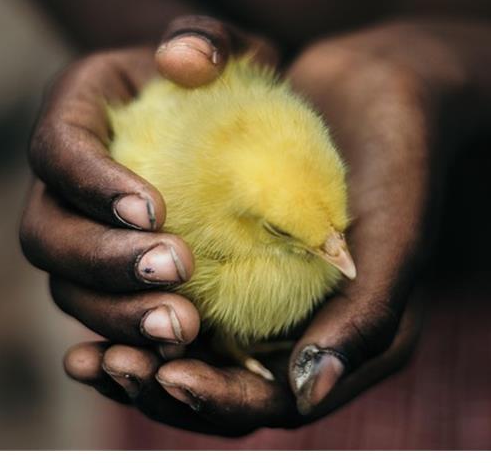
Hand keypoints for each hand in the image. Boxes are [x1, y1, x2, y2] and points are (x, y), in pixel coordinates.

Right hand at [18, 16, 277, 421]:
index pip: (57, 150)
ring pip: (67, 289)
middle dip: (104, 262)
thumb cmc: (219, 83)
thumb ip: (203, 39)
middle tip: (176, 273)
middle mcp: (62, 186)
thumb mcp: (222, 48)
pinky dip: (130, 342)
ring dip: (117, 315)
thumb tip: (185, 59)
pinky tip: (178, 356)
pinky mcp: (106, 281)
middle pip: (48, 235)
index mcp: (75, 117)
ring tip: (185, 328)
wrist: (218, 130)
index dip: (92, 183)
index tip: (154, 209)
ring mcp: (79, 238)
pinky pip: (101, 318)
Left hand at [56, 22, 446, 435]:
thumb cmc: (400, 160)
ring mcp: (265, 294)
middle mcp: (302, 328)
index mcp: (348, 341)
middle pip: (223, 387)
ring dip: (141, 356)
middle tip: (113, 366)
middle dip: (163, 387)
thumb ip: (365, 317)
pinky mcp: (234, 256)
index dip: (218, 400)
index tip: (165, 375)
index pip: (274, 401)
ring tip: (90, 354)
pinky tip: (95, 299)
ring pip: (193, 351)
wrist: (384, 89)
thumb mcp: (396, 235)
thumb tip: (305, 392)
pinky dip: (135, 307)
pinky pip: (181, 296)